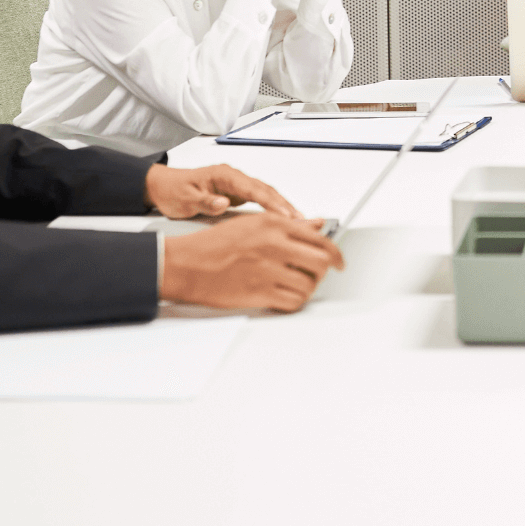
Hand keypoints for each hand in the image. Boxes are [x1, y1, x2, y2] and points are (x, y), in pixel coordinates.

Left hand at [145, 162, 300, 219]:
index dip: (271, 202)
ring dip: (282, 207)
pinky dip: (273, 209)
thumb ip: (206, 201)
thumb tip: (224, 203)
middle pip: (265, 190)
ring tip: (299, 221)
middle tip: (301, 220)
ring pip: (266, 194)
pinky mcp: (237, 194)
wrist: (163, 187)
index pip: (253, 189)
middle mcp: (234, 177)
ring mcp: (236, 185)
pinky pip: (260, 200)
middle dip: (284, 205)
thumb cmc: (173, 190)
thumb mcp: (185, 199)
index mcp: (224, 175)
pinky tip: (282, 219)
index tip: (285, 214)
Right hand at [159, 213, 344, 311]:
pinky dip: (295, 301)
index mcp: (273, 226)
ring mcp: (267, 271)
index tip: (339, 260)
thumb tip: (318, 224)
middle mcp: (273, 246)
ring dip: (308, 287)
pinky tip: (287, 296)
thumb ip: (289, 224)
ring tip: (298, 284)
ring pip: (309, 284)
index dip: (335, 252)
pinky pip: (292, 301)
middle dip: (324, 270)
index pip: (319, 239)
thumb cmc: (213, 244)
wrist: (185, 265)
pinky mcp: (259, 293)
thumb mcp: (252, 223)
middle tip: (318, 273)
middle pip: (321, 262)